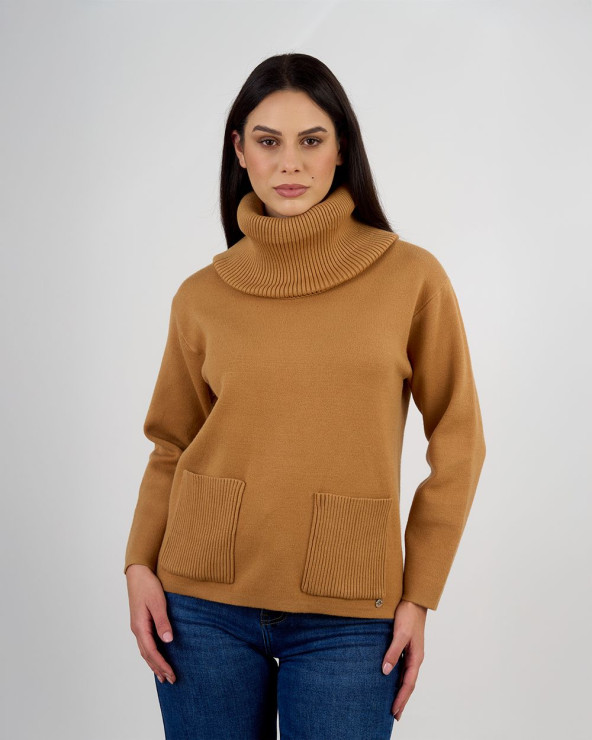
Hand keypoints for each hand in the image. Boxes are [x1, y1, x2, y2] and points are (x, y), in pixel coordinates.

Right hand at [126, 564, 176, 684]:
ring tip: (162, 675)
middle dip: (158, 668)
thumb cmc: (148, 585)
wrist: (138, 573)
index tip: (171, 674)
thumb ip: (162, 621)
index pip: (151, 651)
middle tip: (170, 680)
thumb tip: (168, 641)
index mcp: (140, 626)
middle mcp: (137, 629)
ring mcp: (137, 626)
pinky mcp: (140, 622)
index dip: (162, 664)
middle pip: (147, 655)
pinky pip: (145, 643)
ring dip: (154, 663)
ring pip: (145, 650)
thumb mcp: (158, 602)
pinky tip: (156, 656)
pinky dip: (151, 654)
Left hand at [381, 598, 426, 720]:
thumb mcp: (400, 634)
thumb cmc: (408, 615)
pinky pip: (403, 667)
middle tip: (395, 715)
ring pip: (406, 676)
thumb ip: (393, 652)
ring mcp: (411, 652)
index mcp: (416, 657)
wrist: (413, 600)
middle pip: (409, 683)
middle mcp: (415, 658)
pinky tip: (391, 680)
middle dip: (402, 699)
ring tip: (393, 703)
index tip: (394, 711)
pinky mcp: (406, 646)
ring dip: (400, 690)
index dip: (401, 698)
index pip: (408, 683)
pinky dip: (398, 677)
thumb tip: (385, 671)